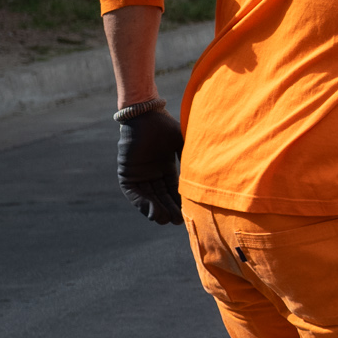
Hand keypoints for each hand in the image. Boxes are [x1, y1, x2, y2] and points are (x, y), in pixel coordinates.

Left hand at [116, 103, 183, 225]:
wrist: (145, 115)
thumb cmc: (166, 126)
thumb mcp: (183, 145)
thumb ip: (191, 159)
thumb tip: (211, 172)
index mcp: (165, 167)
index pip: (173, 189)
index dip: (180, 201)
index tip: (188, 214)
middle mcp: (151, 172)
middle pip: (161, 196)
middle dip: (169, 209)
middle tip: (178, 222)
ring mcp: (138, 173)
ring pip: (148, 197)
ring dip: (156, 209)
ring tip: (165, 221)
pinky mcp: (126, 173)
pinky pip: (134, 193)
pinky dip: (142, 203)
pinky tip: (152, 212)